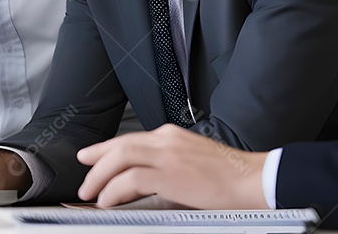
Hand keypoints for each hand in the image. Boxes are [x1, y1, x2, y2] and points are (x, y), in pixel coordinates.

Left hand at [77, 124, 267, 208]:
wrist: (253, 180)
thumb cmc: (229, 176)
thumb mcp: (191, 163)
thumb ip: (167, 166)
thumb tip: (143, 182)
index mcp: (171, 136)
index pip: (130, 139)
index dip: (106, 149)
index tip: (92, 156)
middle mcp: (166, 139)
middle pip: (119, 145)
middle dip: (96, 160)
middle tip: (84, 175)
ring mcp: (168, 154)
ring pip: (120, 158)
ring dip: (100, 176)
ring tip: (91, 192)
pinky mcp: (170, 173)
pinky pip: (131, 178)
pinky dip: (114, 189)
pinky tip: (109, 201)